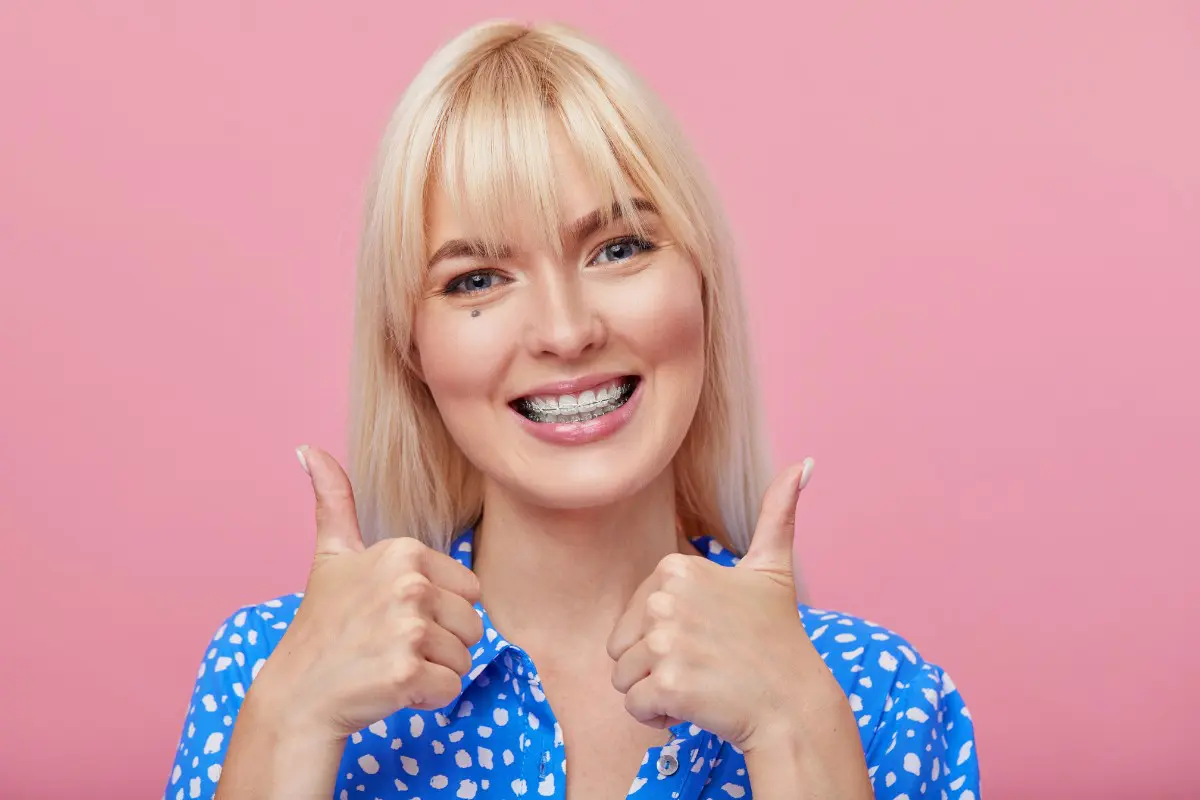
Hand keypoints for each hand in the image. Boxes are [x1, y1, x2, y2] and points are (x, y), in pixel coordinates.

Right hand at [251, 446, 483, 739]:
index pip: (469, 590)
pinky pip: (451, 688)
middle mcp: (409, 583)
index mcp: (405, 551)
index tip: (395, 616)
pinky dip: (427, 697)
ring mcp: (408, 628)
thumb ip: (334, 501)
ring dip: (434, 671)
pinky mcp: (406, 672)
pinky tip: (391, 688)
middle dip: (441, 643)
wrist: (298, 694)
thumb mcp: (331, 556)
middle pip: (472, 624)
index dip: (440, 610)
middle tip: (392, 645)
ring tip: (390, 664)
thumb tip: (309, 449)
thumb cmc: (323, 626)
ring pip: (464, 657)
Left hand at [607, 458, 845, 752]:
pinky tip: (694, 708)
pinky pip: (634, 706)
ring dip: (656, 693)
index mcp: (677, 569)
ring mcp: (666, 641)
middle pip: (622, 646)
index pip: (635, 614)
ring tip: (700, 686)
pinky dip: (658, 717)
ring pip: (624, 678)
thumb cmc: (779, 638)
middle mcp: (666, 598)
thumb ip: (778, 513)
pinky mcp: (668, 684)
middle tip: (704, 666)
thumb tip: (806, 463)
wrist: (794, 703)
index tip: (708, 638)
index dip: (665, 635)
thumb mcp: (773, 568)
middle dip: (655, 666)